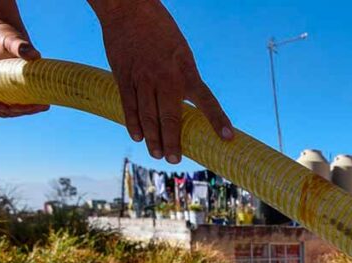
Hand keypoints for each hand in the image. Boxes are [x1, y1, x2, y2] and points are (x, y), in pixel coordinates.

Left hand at [0, 0, 50, 117]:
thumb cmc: (7, 35)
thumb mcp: (13, 42)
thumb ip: (23, 48)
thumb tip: (35, 56)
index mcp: (39, 80)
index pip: (41, 103)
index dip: (29, 109)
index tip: (15, 106)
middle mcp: (31, 86)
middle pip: (26, 109)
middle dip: (11, 111)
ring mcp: (19, 89)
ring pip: (15, 109)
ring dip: (3, 113)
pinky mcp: (8, 88)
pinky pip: (6, 104)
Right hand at [91, 0, 233, 163]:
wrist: (129, 9)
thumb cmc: (160, 30)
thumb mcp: (181, 53)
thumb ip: (184, 78)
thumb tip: (188, 102)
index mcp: (186, 71)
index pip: (207, 101)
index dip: (218, 120)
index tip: (228, 138)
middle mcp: (166, 79)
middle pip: (171, 118)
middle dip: (173, 141)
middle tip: (174, 159)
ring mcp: (143, 79)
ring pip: (148, 116)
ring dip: (154, 138)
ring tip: (157, 154)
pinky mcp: (124, 77)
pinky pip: (129, 106)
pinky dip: (133, 123)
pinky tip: (138, 136)